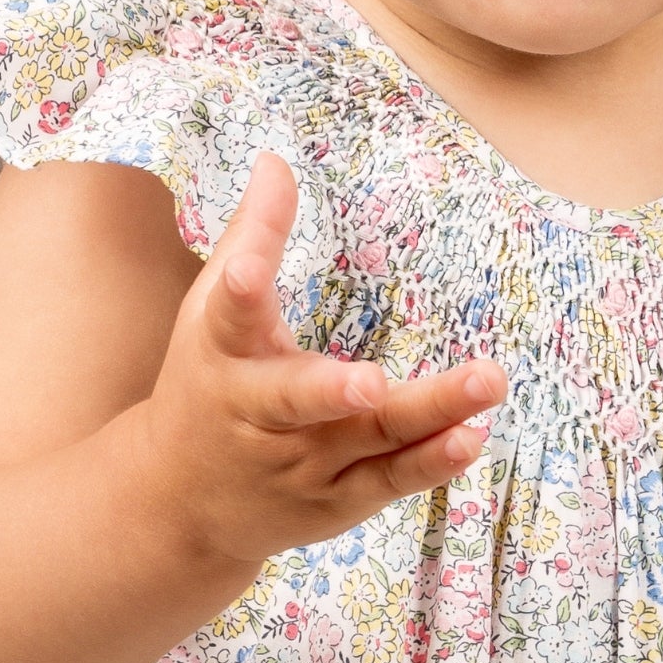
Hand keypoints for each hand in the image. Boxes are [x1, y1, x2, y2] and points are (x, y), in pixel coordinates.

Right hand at [137, 153, 504, 568]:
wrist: (177, 503)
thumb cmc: (205, 382)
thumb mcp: (211, 310)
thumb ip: (252, 235)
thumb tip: (276, 159)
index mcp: (222, 357)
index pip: (230, 315)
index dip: (239, 289)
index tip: (246, 270)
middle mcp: (257, 417)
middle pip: (302, 399)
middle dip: (336, 392)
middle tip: (374, 381)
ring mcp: (298, 466)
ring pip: (366, 442)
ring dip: (427, 415)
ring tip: (485, 381)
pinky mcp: (335, 501)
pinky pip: (388, 481)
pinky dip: (430, 462)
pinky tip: (472, 435)